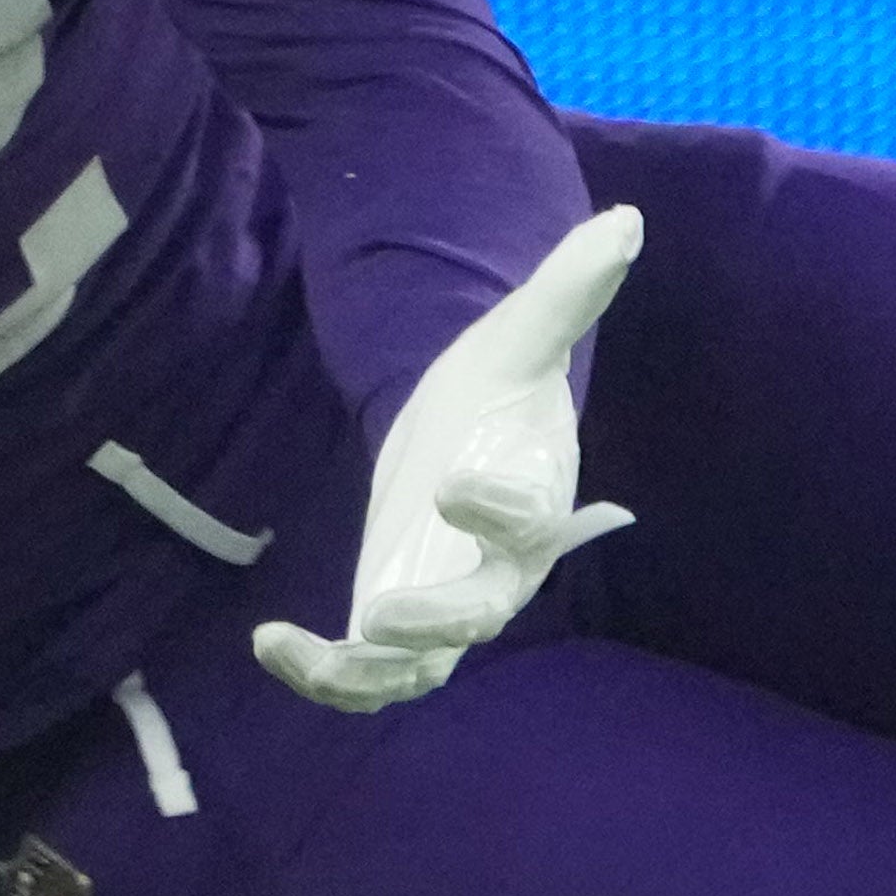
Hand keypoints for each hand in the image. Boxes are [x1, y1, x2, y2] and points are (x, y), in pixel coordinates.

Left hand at [251, 204, 640, 714]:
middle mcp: (501, 569)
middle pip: (481, 613)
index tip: (453, 484)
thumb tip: (625, 220)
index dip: (499, 510)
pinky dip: (325, 675)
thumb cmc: (500, 388)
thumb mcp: (522, 333)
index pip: (533, 522)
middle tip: (384, 613)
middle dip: (437, 620)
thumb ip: (569, 288)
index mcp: (539, 502)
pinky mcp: (397, 623)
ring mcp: (447, 605)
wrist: (467, 432)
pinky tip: (270, 643)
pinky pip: (370, 672)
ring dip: (366, 674)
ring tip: (302, 653)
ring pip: (421, 667)